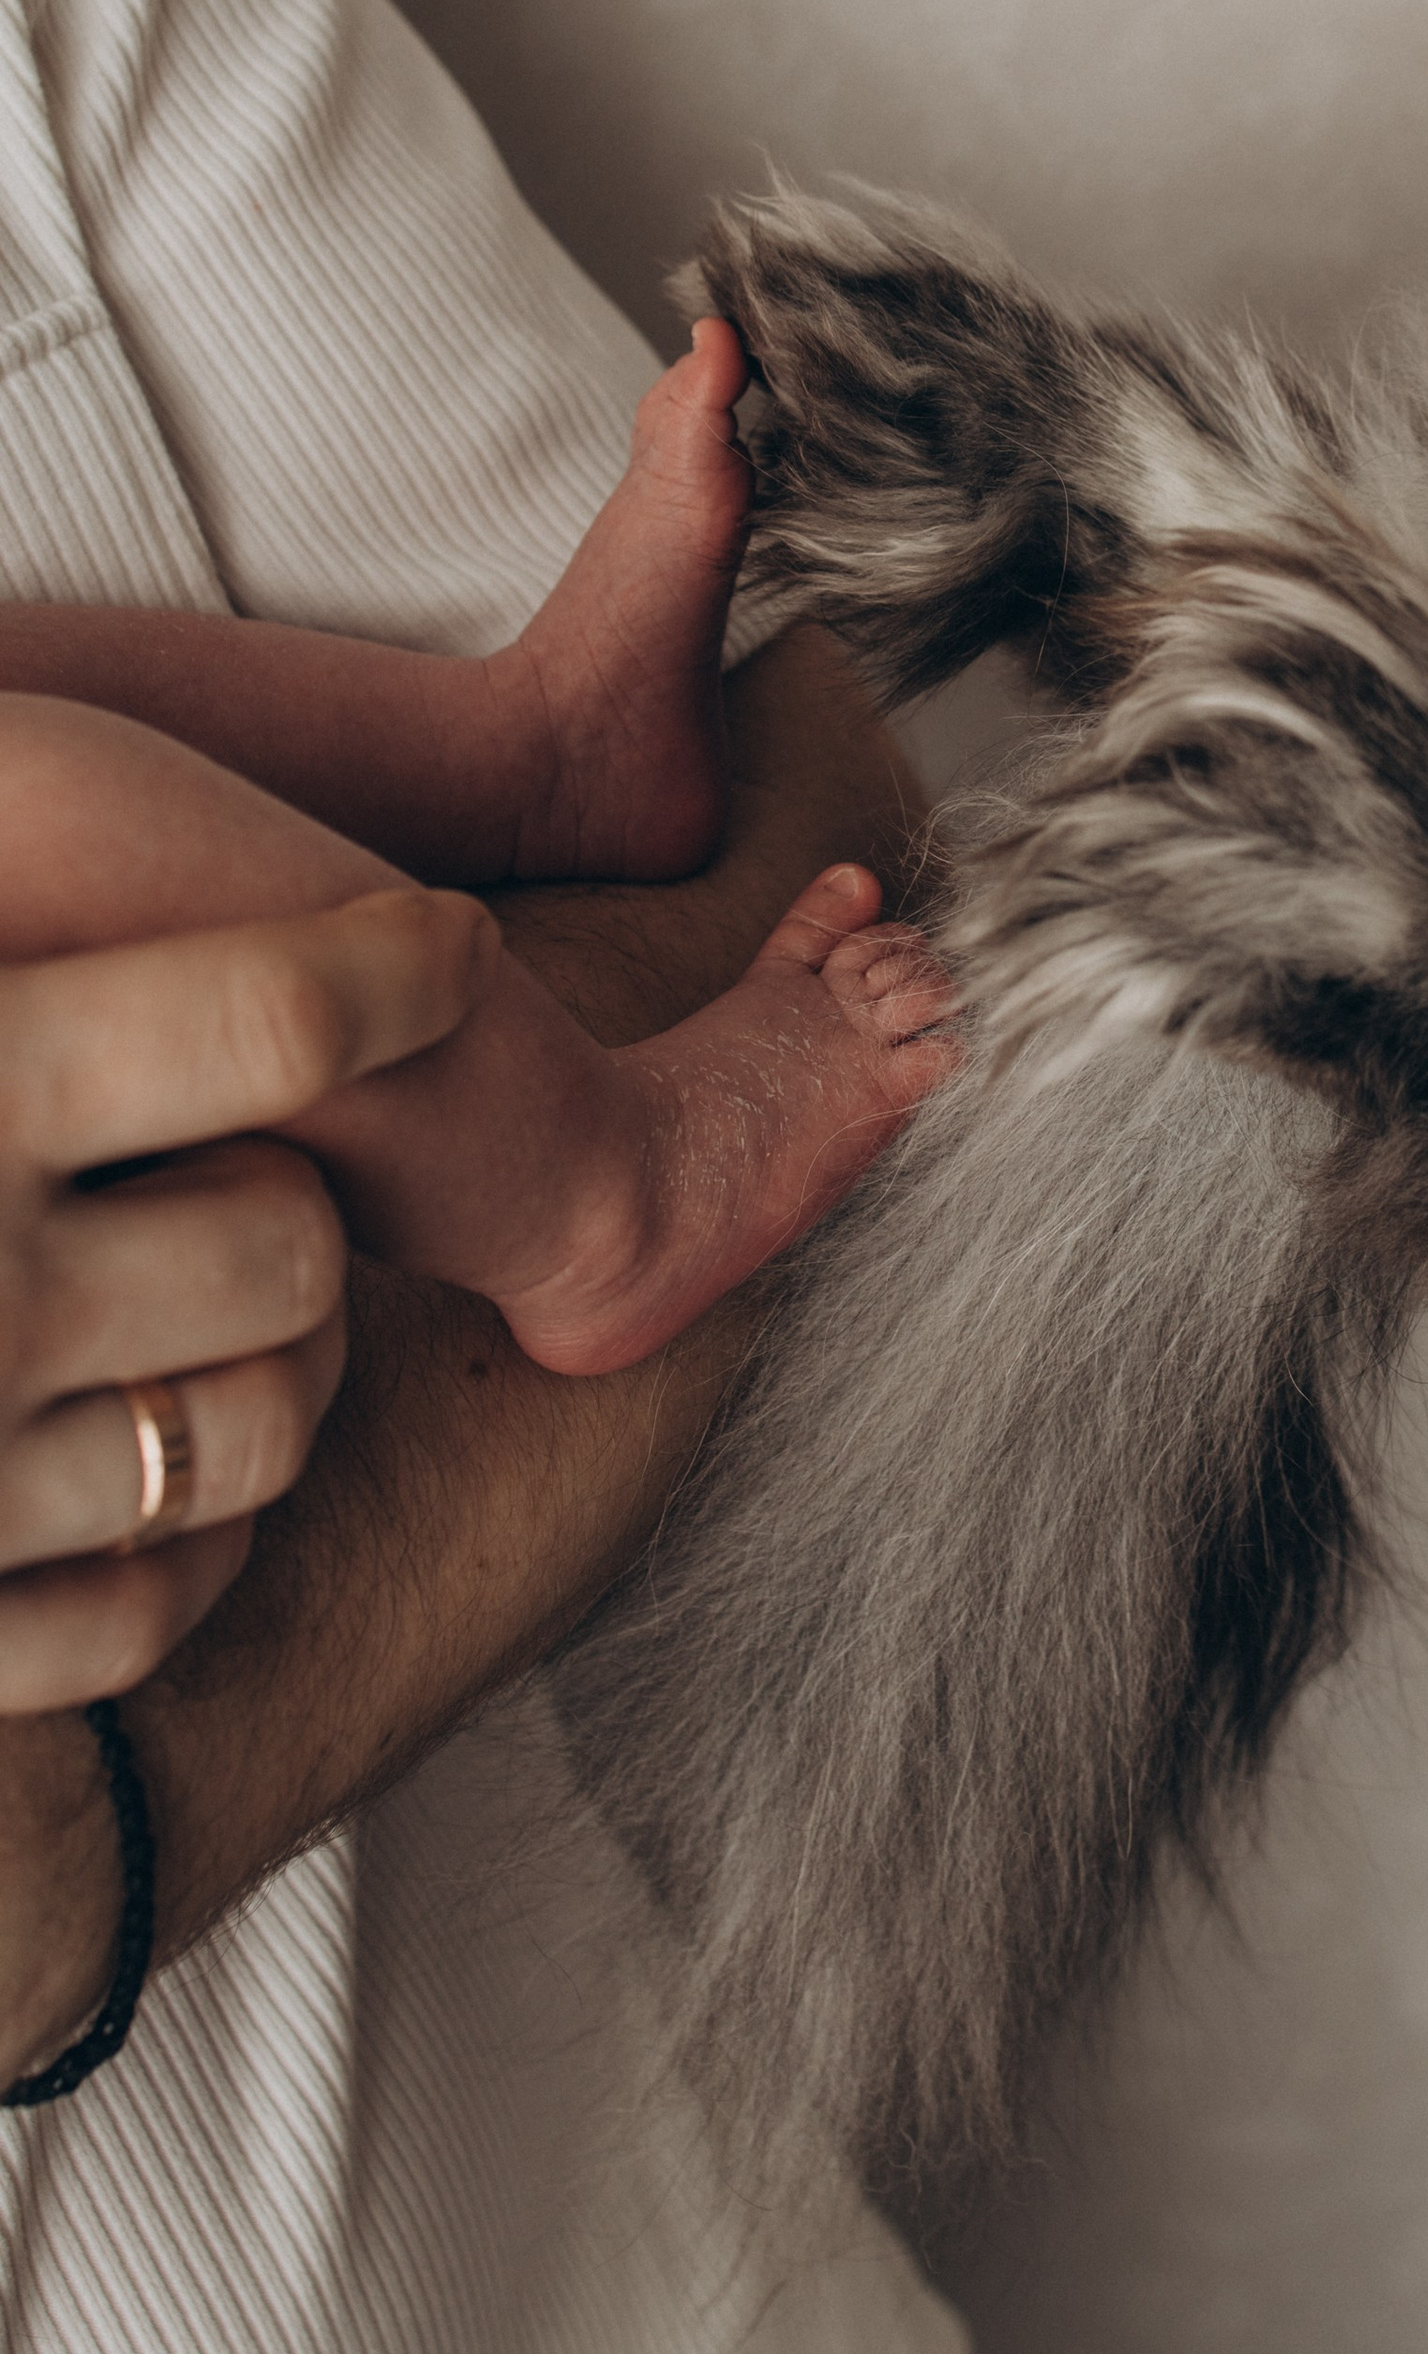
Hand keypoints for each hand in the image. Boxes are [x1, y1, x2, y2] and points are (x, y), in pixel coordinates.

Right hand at [0, 888, 489, 1716]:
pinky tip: (94, 1475)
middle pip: (289, 1247)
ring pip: (260, 1428)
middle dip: (278, 1216)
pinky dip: (163, 1550)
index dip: (392, 972)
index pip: (271, 1026)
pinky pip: (154, 1607)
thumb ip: (57, 925)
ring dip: (239, 1377)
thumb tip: (195, 745)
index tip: (444, 950)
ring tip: (121, 1322)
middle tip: (182, 1185)